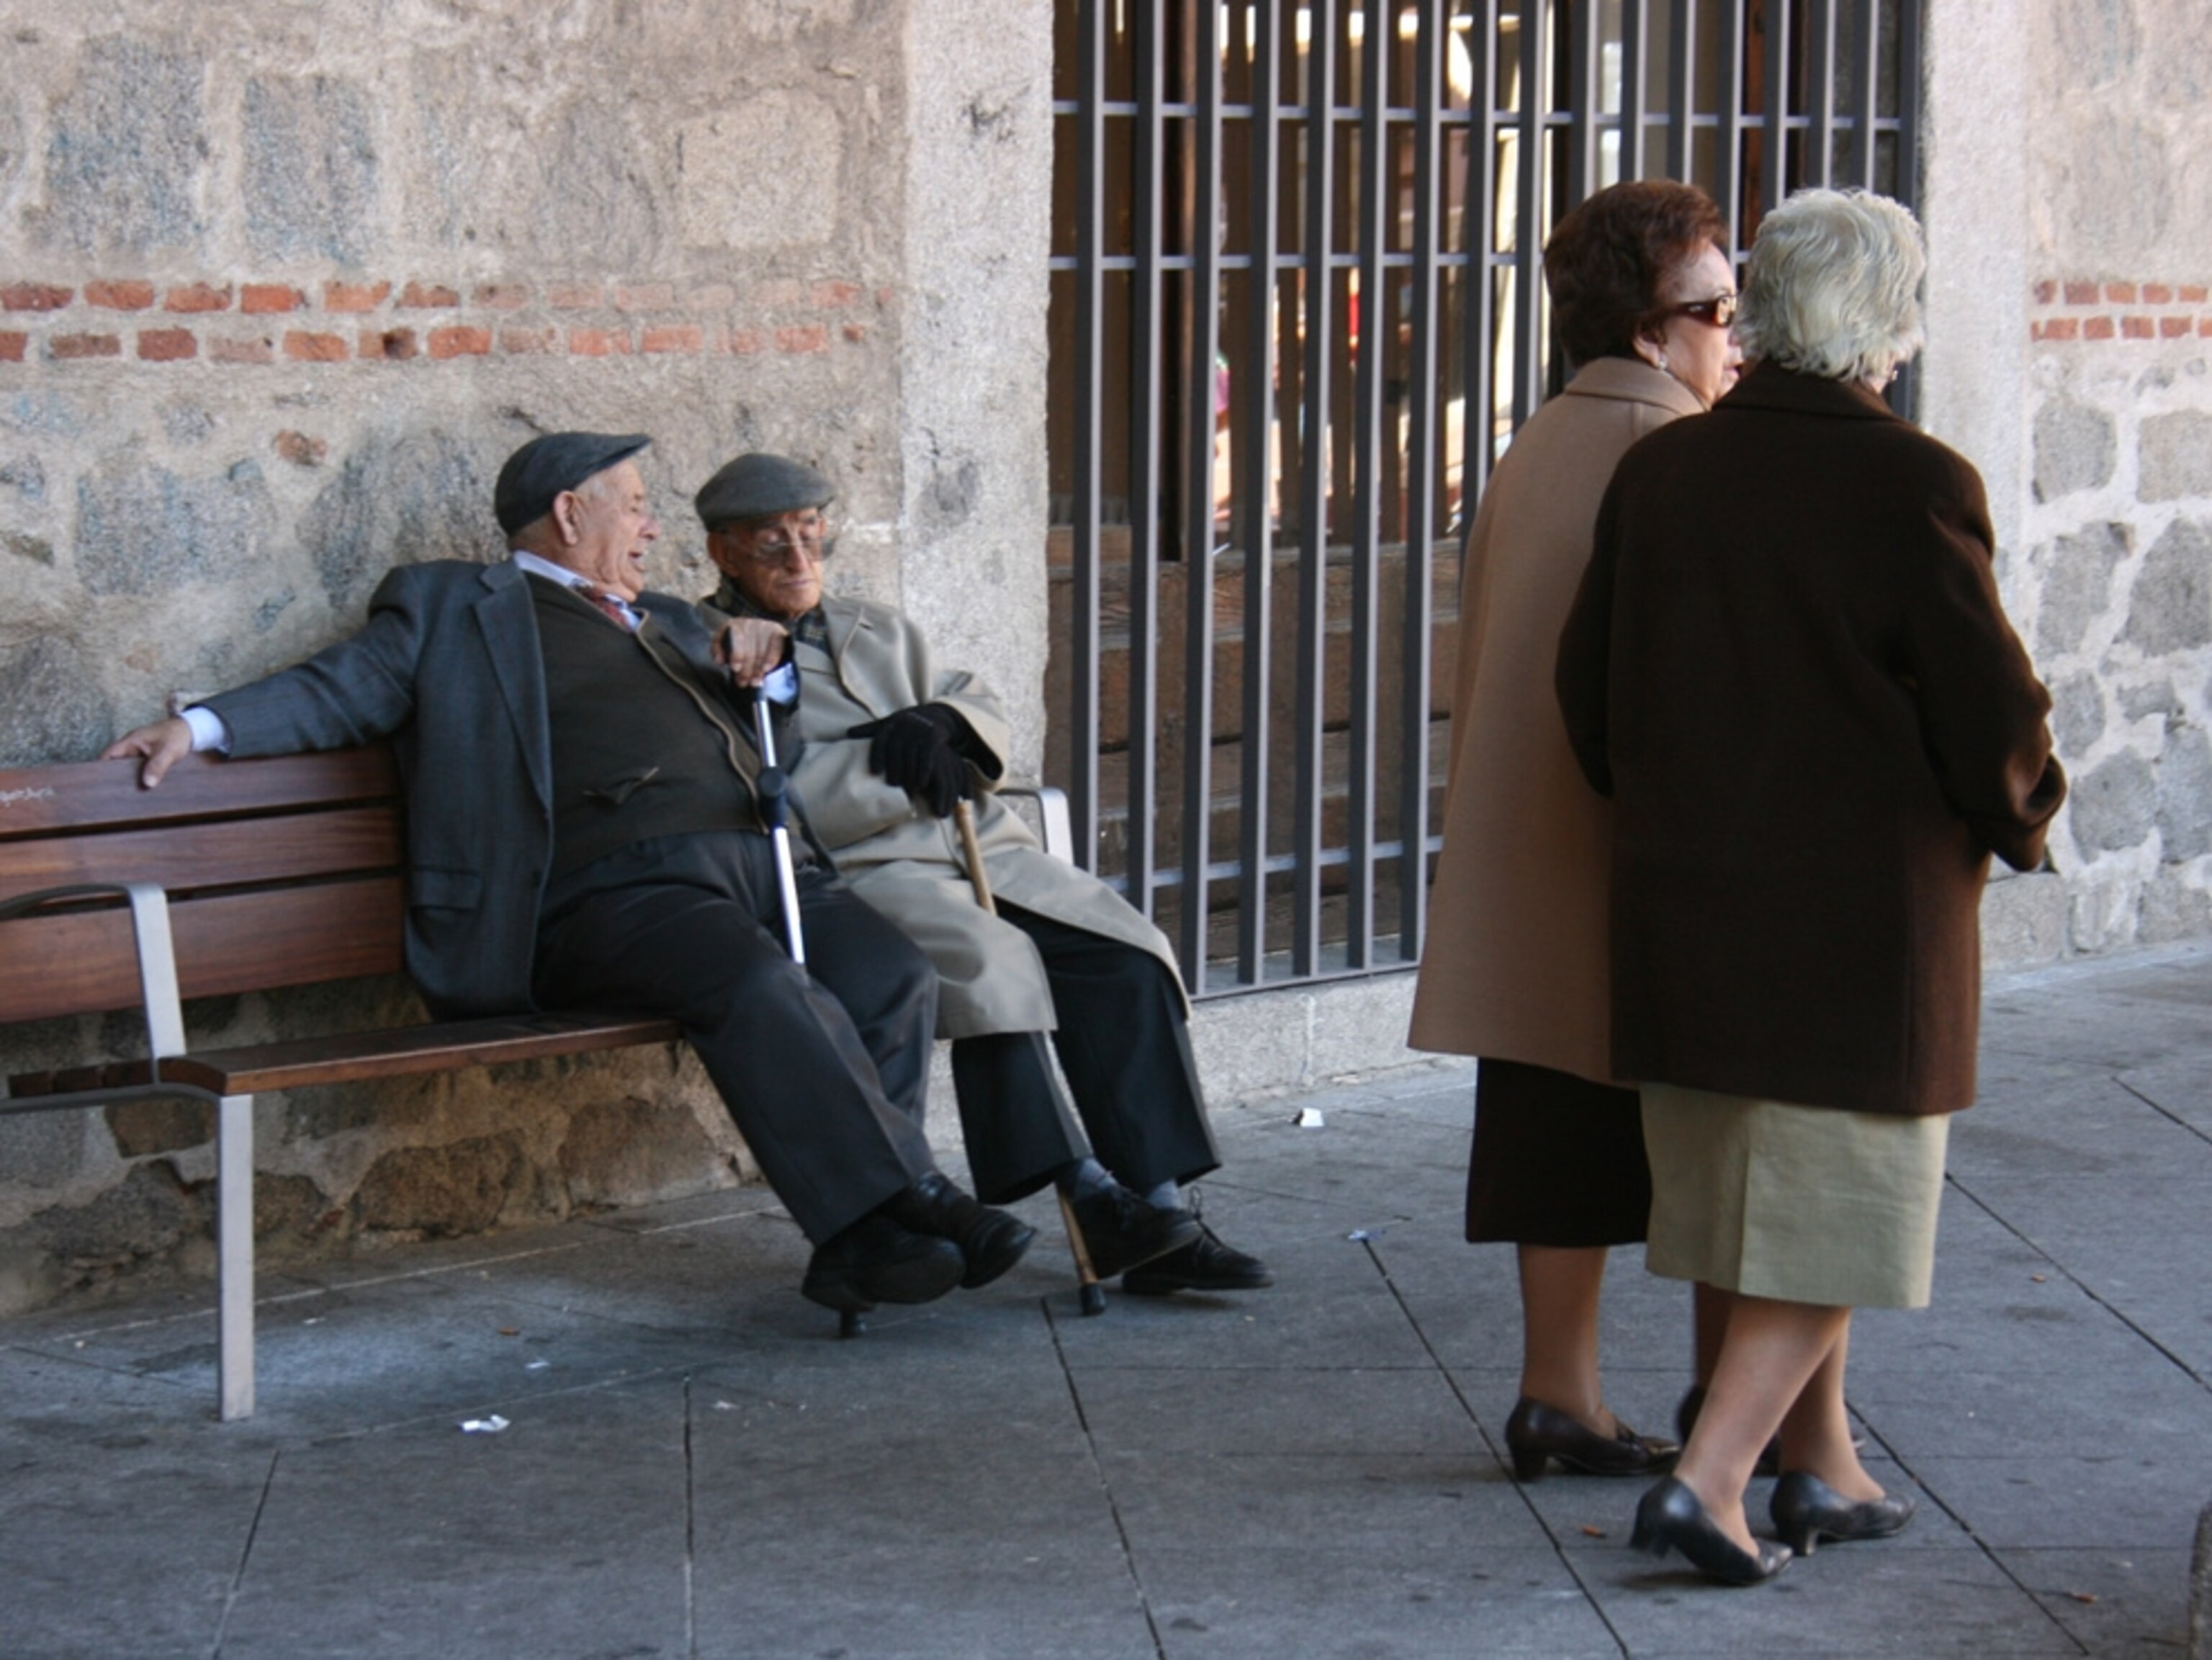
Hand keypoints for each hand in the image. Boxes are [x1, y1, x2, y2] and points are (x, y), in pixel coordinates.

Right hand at [101, 717, 194, 788]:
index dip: (100, 768)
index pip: (108, 755)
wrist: (189, 731)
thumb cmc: (177, 735)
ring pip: (126, 770)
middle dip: (113, 779)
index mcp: (130, 742)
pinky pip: (137, 771)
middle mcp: (130, 749)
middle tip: (114, 797)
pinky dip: (138, 779)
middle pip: (114, 765)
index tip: (98, 784)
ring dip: (127, 781)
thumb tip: (147, 784)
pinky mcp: (146, 761)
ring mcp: (137, 755)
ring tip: (126, 799)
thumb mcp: (169, 750)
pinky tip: (141, 793)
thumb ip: (158, 765)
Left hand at [714, 617, 790, 685]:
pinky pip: (775, 647)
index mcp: (733, 625)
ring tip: (755, 682)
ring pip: (760, 651)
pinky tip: (766, 669)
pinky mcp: (777, 632)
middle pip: (748, 649)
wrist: (763, 639)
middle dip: (745, 669)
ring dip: (757, 669)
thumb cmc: (741, 646)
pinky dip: (771, 659)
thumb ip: (720, 652)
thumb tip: (720, 660)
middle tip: (744, 682)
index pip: (733, 638)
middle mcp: (748, 623)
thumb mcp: (726, 646)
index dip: (735, 654)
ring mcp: (764, 627)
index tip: (735, 668)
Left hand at [844, 705, 968, 817]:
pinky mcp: (933, 735)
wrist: (937, 714)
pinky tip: (922, 784)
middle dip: (894, 770)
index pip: (880, 740)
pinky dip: (924, 770)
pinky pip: (927, 755)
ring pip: (911, 756)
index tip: (875, 772)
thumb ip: (870, 729)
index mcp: (891, 723)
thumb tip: (848, 733)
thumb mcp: (889, 723)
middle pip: (896, 751)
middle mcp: (904, 724)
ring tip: (907, 791)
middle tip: (893, 787)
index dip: (877, 756)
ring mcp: (919, 729)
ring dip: (909, 775)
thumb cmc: (907, 724)